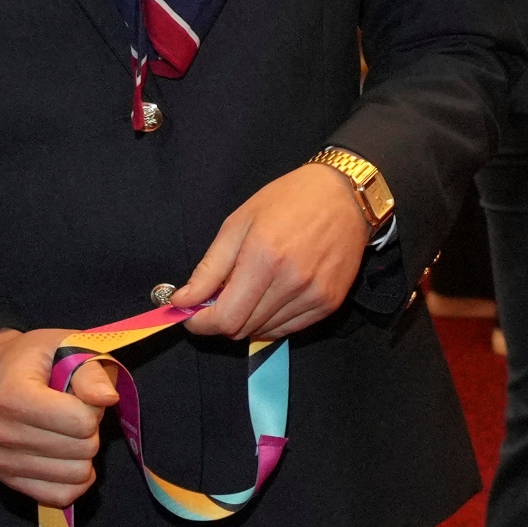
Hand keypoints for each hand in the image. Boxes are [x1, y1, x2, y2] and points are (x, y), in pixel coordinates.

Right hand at [0, 325, 128, 506]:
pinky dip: (75, 479)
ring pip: (76, 475)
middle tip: (73, 411)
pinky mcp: (8, 480)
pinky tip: (68, 457)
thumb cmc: (36, 359)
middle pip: (83, 449)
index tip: (78, 394)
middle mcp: (2, 432)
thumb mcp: (66, 346)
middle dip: (90, 429)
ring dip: (83, 453)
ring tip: (66, 430)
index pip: (81, 422)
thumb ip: (90, 371)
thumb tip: (107, 398)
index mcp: (13, 396)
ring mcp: (2, 461)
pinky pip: (60, 496)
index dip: (93, 407)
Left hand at [167, 162, 370, 342]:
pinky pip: (289, 329)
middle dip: (221, 319)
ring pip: (264, 332)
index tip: (190, 314)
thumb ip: (210, 267)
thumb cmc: (288, 200)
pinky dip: (271, 320)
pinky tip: (271, 296)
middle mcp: (292, 283)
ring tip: (249, 290)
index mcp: (264, 259)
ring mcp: (314, 296)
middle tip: (219, 296)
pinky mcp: (330, 303)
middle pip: (242, 329)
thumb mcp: (239, 223)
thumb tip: (182, 301)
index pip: (225, 318)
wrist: (345, 194)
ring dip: (247, 319)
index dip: (201, 323)